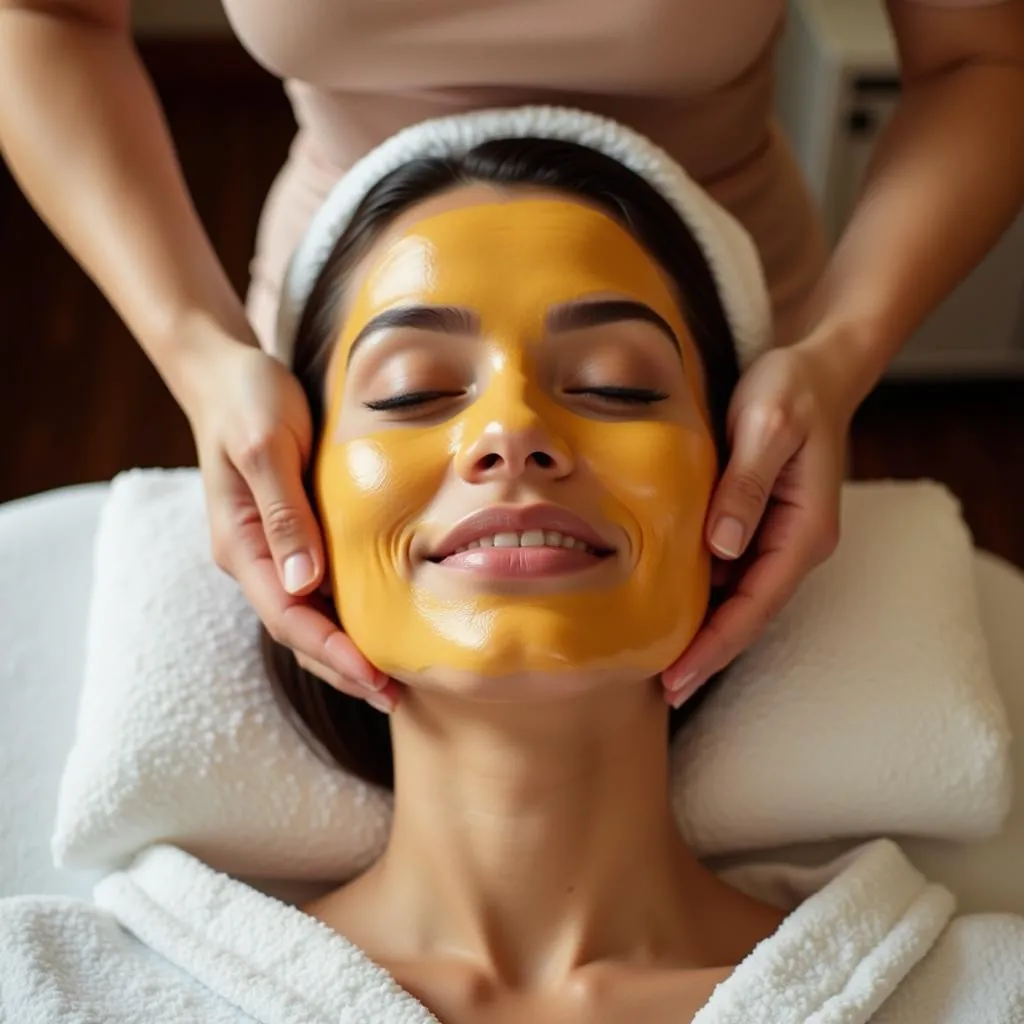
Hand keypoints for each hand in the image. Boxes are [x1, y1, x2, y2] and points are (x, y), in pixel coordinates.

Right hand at [180, 329, 400, 712]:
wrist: (229, 373)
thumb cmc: (248, 401)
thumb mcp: (267, 447)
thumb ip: (284, 514)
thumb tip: (304, 585)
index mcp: (240, 545)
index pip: (288, 616)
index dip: (331, 653)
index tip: (375, 679)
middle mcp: (253, 557)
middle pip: (299, 630)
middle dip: (343, 668)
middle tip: (394, 698)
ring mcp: (270, 550)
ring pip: (309, 616)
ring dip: (346, 650)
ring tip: (393, 679)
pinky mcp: (290, 535)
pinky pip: (318, 588)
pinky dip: (346, 614)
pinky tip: (380, 625)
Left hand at [662, 337, 853, 705]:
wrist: (816, 368)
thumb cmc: (792, 390)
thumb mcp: (766, 426)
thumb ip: (746, 486)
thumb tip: (723, 549)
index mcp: (804, 530)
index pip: (757, 603)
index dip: (717, 644)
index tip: (680, 677)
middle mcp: (795, 544)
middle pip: (748, 613)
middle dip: (708, 653)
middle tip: (662, 690)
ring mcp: (777, 537)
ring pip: (737, 598)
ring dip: (702, 631)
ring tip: (656, 664)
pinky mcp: (758, 524)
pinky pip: (729, 572)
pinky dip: (700, 596)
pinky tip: (665, 608)